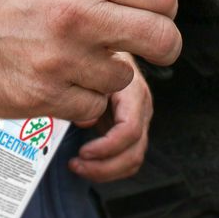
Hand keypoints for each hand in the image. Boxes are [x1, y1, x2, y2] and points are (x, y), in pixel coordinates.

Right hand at [0, 0, 178, 124]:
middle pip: (161, 39)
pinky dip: (81, 98)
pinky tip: (59, 79)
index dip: (164, 7)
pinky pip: (90, 107)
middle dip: (162, 46)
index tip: (157, 14)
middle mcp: (76, 14)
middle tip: (149, 47)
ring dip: (108, 72)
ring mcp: (61, 59)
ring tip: (78, 58)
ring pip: (123, 78)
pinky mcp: (42, 95)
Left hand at [69, 54, 152, 181]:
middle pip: (134, 152)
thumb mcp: (89, 67)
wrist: (107, 47)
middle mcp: (142, 107)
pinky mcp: (133, 127)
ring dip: (106, 170)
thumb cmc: (96, 56)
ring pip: (133, 159)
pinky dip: (109, 166)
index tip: (82, 152)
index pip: (130, 130)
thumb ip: (87, 90)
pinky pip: (128, 157)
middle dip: (105, 166)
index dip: (107, 147)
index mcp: (134, 91)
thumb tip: (85, 121)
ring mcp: (140, 119)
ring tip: (79, 165)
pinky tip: (88, 162)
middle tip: (76, 164)